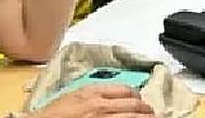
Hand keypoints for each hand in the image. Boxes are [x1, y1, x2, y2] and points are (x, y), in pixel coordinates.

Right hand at [30, 85, 154, 117]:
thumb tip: (109, 96)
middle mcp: (100, 105)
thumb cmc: (53, 114)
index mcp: (92, 92)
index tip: (140, 100)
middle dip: (146, 108)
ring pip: (134, 117)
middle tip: (151, 112)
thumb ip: (91, 93)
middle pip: (134, 104)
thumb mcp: (72, 96)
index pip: (125, 89)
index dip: (137, 95)